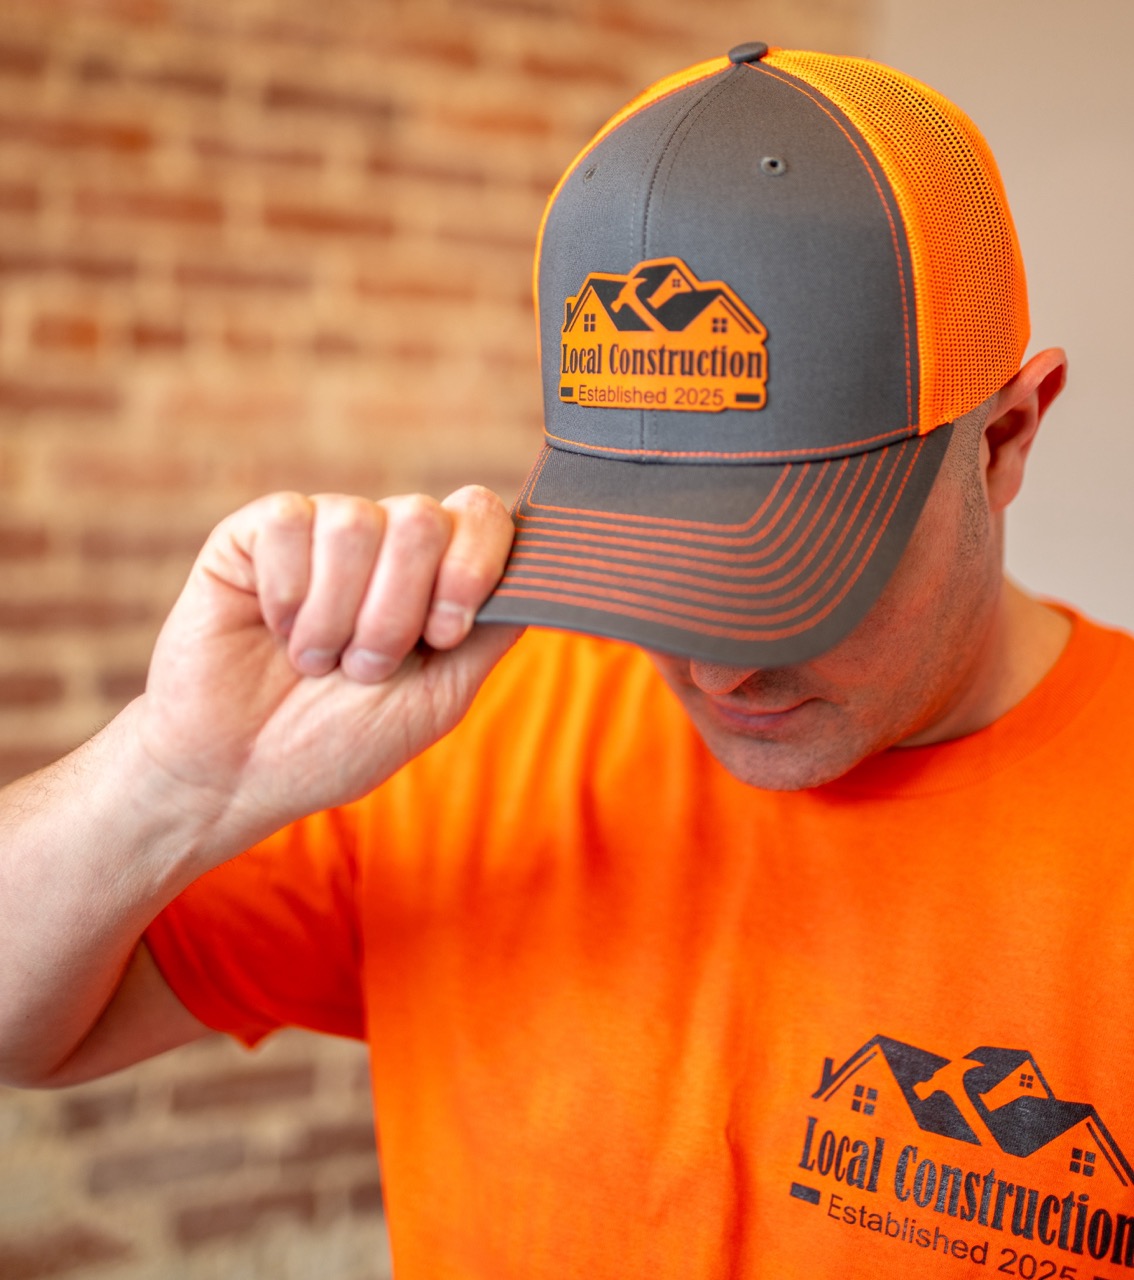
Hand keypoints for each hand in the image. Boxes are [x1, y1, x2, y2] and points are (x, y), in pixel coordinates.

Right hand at [139, 486, 520, 857]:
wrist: (241, 773)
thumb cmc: (339, 740)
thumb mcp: (438, 697)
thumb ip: (491, 630)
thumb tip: (541, 571)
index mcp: (435, 574)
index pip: (481, 515)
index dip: (471, 568)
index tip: (444, 636)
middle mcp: (384, 541)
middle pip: (421, 519)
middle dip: (395, 613)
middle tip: (363, 667)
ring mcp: (320, 530)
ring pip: (356, 522)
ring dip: (337, 617)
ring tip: (314, 660)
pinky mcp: (256, 533)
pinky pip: (288, 522)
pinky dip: (286, 598)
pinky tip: (274, 631)